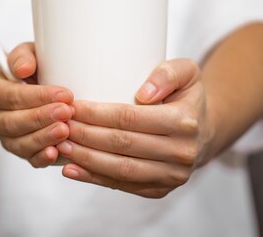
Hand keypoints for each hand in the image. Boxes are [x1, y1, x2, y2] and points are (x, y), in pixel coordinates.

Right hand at [0, 43, 73, 167]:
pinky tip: (57, 153)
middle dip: (41, 118)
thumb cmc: (33, 70)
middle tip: (66, 112)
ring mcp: (7, 138)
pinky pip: (29, 159)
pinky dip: (42, 158)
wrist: (32, 90)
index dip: (38, 96)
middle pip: (14, 122)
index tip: (64, 93)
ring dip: (43, 138)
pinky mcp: (22, 152)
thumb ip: (24, 56)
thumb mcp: (28, 55)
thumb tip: (24, 69)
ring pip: (21, 143)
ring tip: (65, 131)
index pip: (12, 96)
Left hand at [56, 59, 213, 197]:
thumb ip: (167, 73)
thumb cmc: (186, 95)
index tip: (72, 106)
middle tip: (58, 125)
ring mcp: (172, 176)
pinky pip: (122, 186)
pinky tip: (71, 169)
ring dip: (85, 159)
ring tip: (59, 145)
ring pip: (120, 170)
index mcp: (184, 121)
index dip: (97, 114)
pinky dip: (93, 178)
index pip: (130, 118)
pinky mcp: (160, 190)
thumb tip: (143, 94)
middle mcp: (181, 153)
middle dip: (85, 135)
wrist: (204, 130)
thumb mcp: (187, 71)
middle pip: (122, 144)